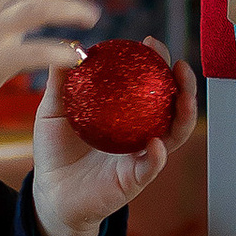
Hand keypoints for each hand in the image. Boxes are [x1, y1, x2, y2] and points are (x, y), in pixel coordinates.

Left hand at [32, 55, 195, 235]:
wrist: (49, 192)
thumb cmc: (54, 150)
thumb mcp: (54, 110)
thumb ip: (61, 81)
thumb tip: (70, 47)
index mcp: (125, 112)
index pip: (148, 82)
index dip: (156, 62)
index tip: (151, 43)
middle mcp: (140, 131)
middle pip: (173, 104)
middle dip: (184, 83)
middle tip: (179, 65)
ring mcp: (140, 155)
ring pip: (175, 134)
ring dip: (186, 115)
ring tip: (184, 97)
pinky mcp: (133, 180)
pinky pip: (151, 167)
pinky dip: (158, 156)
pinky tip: (156, 143)